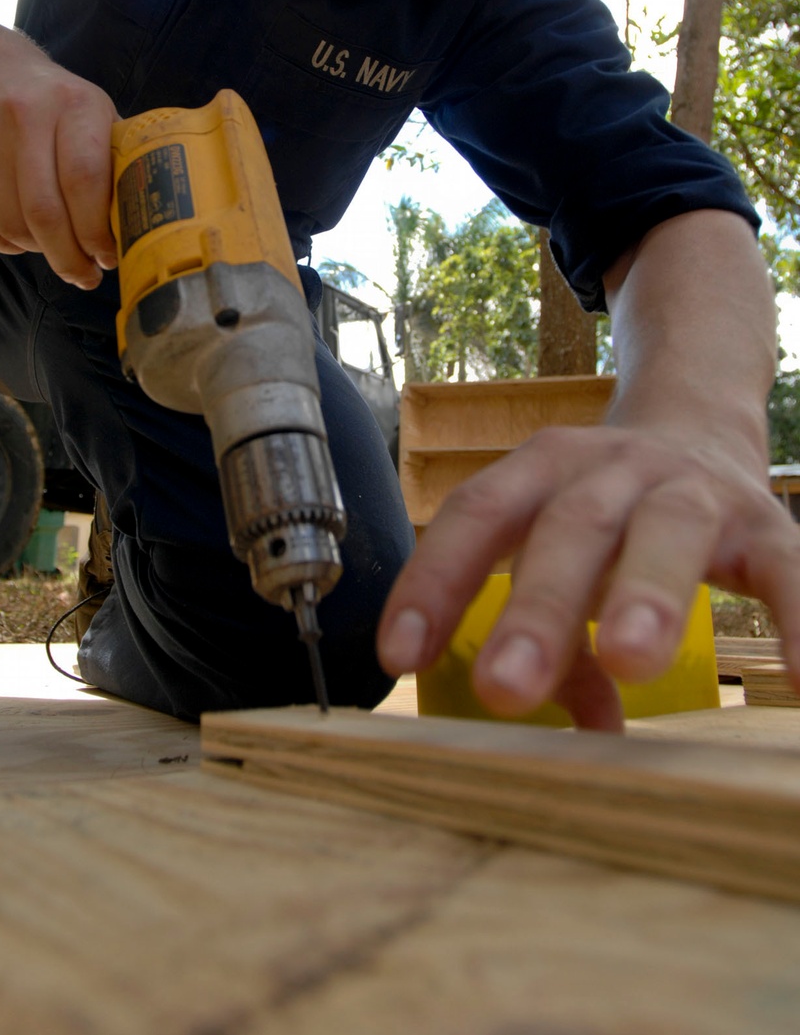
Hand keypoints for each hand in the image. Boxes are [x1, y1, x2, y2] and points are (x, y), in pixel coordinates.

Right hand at [0, 33, 118, 288]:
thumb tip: (139, 231)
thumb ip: (119, 165)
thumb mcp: (98, 116)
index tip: (106, 256)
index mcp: (74, 103)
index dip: (96, 232)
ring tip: (54, 245)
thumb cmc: (57, 106)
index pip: (84, 181)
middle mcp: (23, 114)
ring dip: (39, 251)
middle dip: (69, 258)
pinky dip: (7, 245)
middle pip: (45, 214)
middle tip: (84, 273)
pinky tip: (23, 235)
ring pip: (11, 227)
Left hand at [377, 422, 799, 727]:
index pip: (477, 516)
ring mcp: (690, 489)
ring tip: (631, 663)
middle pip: (568, 528)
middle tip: (504, 689)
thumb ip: (555, 636)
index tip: (399, 658)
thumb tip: (572, 734)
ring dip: (645, 594)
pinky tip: (795, 682)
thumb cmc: (612, 512)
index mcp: (543, 470)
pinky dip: (796, 618)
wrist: (700, 425)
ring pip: (665, 531)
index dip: (434, 581)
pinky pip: (783, 569)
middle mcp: (611, 469)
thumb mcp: (568, 550)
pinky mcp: (764, 521)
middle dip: (536, 609)